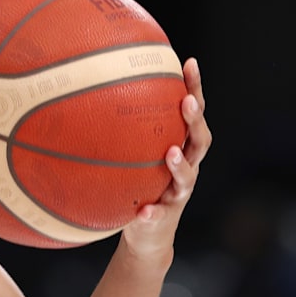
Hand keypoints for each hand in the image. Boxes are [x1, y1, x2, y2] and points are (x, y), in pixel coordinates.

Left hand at [121, 57, 211, 259]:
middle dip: (195, 120)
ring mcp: (177, 194)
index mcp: (182, 147)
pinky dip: (153, 212)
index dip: (195, 88)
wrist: (148, 234)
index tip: (188, 63)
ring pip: (187, 177)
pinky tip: (145, 210)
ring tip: (171, 152)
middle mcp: (186, 168)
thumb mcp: (135, 153)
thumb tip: (95, 85)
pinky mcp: (163, 218)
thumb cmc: (142, 184)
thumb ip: (126, 128)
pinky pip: (159, 214)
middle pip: (200, 140)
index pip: (192, 114)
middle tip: (187, 102)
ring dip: (180, 165)